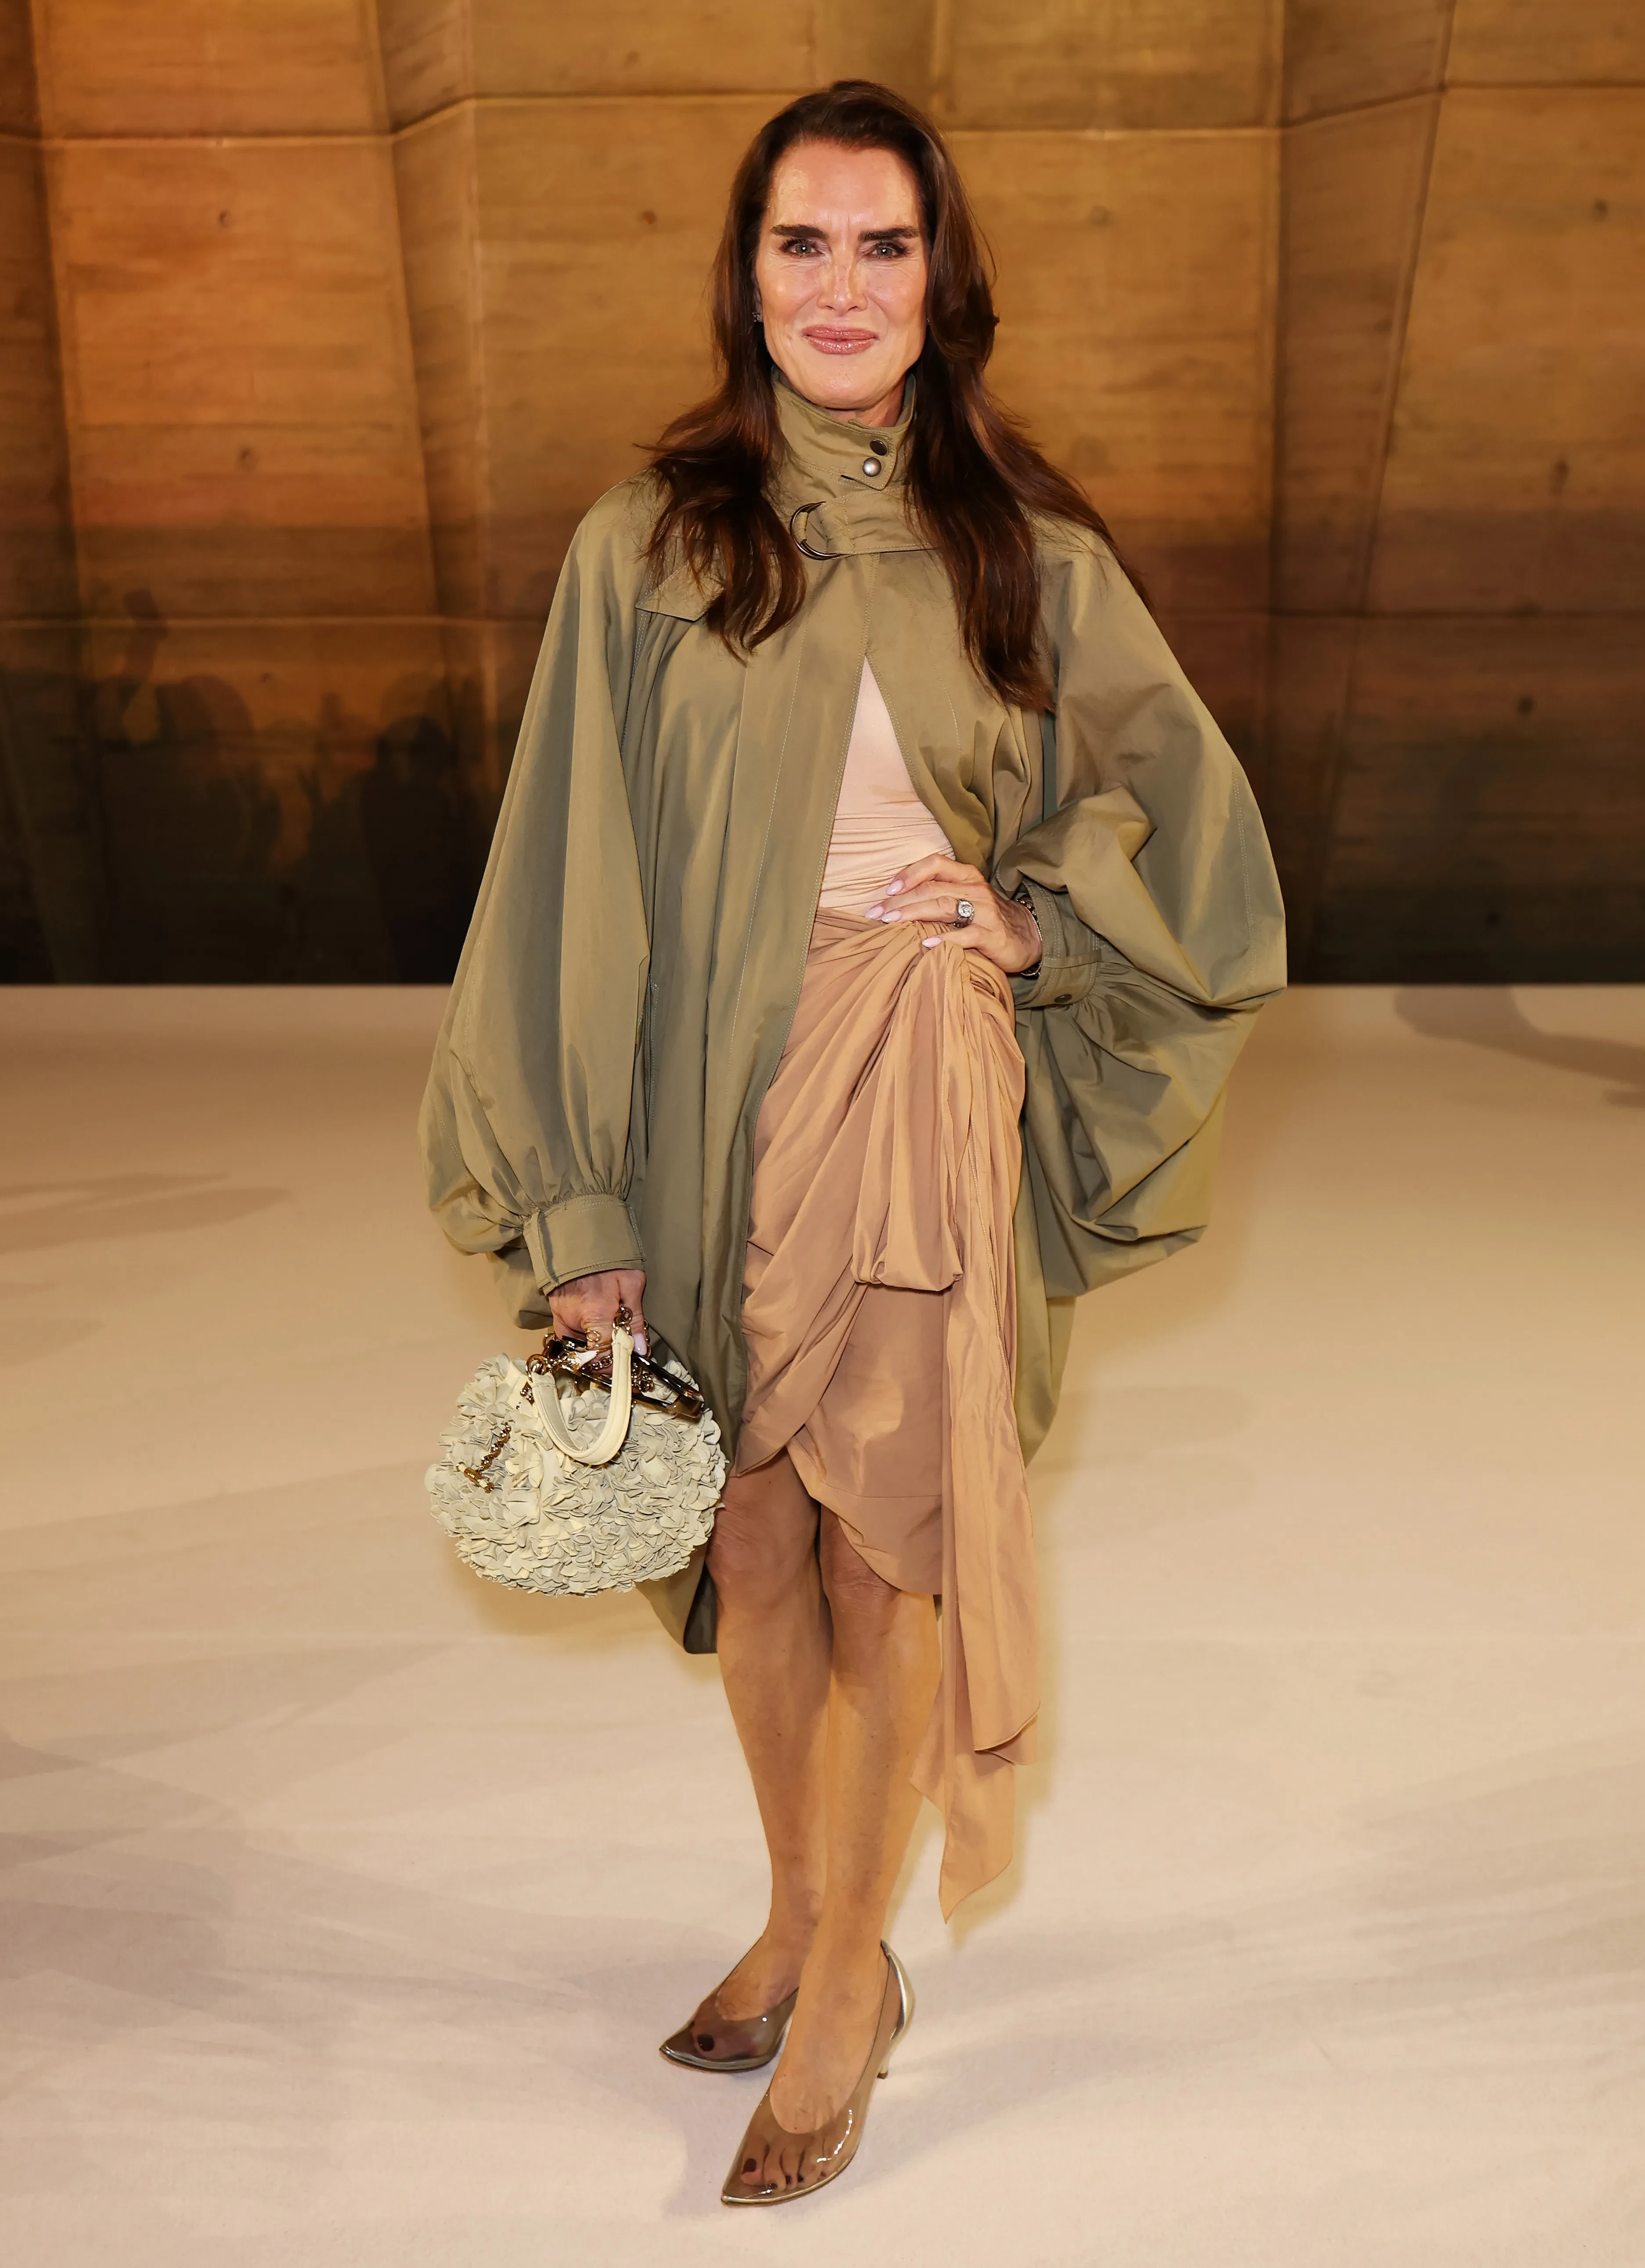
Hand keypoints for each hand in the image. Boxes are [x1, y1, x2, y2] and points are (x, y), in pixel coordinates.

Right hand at [548, 1267, 648, 1355]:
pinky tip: (595, 1331)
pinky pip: (567, 1337)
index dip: (616, 1364)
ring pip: (577, 1348)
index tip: (627, 1363)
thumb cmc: (609, 1258)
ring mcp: (561, 1316)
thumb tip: (640, 1349)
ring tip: (610, 1340)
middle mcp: (574, 1318)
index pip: (603, 1354)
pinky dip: (581, 1339)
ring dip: (593, 1349)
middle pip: (589, 1355)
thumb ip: (635, 1318)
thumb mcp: (632, 1282)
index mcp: (596, 1312)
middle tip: (621, 1353)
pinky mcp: (555, 1312)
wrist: (580, 1236)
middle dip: (605, 1359)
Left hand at [862, 854, 1041, 974]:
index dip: (909, 873)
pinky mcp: (992, 935)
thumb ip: (938, 894)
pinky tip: (924, 944)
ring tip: (891, 922)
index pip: (934, 864)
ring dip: (914, 914)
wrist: (1027, 936)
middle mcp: (975, 889)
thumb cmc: (986, 918)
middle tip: (876, 913)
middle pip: (932, 888)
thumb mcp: (965, 898)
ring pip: (944, 906)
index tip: (887, 890)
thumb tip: (896, 900)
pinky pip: (965, 935)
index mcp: (966, 876)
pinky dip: (943, 939)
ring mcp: (985, 911)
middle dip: (901, 900)